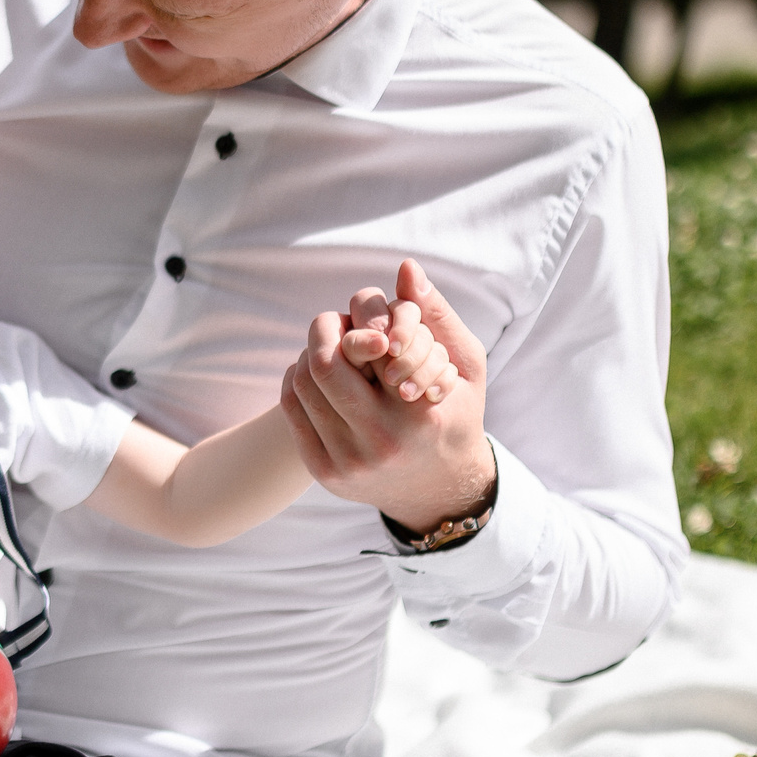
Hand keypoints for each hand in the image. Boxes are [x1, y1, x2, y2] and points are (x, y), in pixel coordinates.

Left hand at [281, 259, 493, 533]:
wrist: (440, 490)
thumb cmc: (456, 413)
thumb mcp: (464, 363)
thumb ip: (436, 313)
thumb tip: (405, 266)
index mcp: (419, 413)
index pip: (367, 344)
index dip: (360, 318)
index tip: (370, 323)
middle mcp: (381, 441)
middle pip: (324, 362)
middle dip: (325, 328)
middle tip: (335, 322)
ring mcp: (348, 461)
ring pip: (303, 383)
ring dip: (310, 352)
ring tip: (330, 348)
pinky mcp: (323, 473)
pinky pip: (292, 410)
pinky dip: (298, 379)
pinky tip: (317, 374)